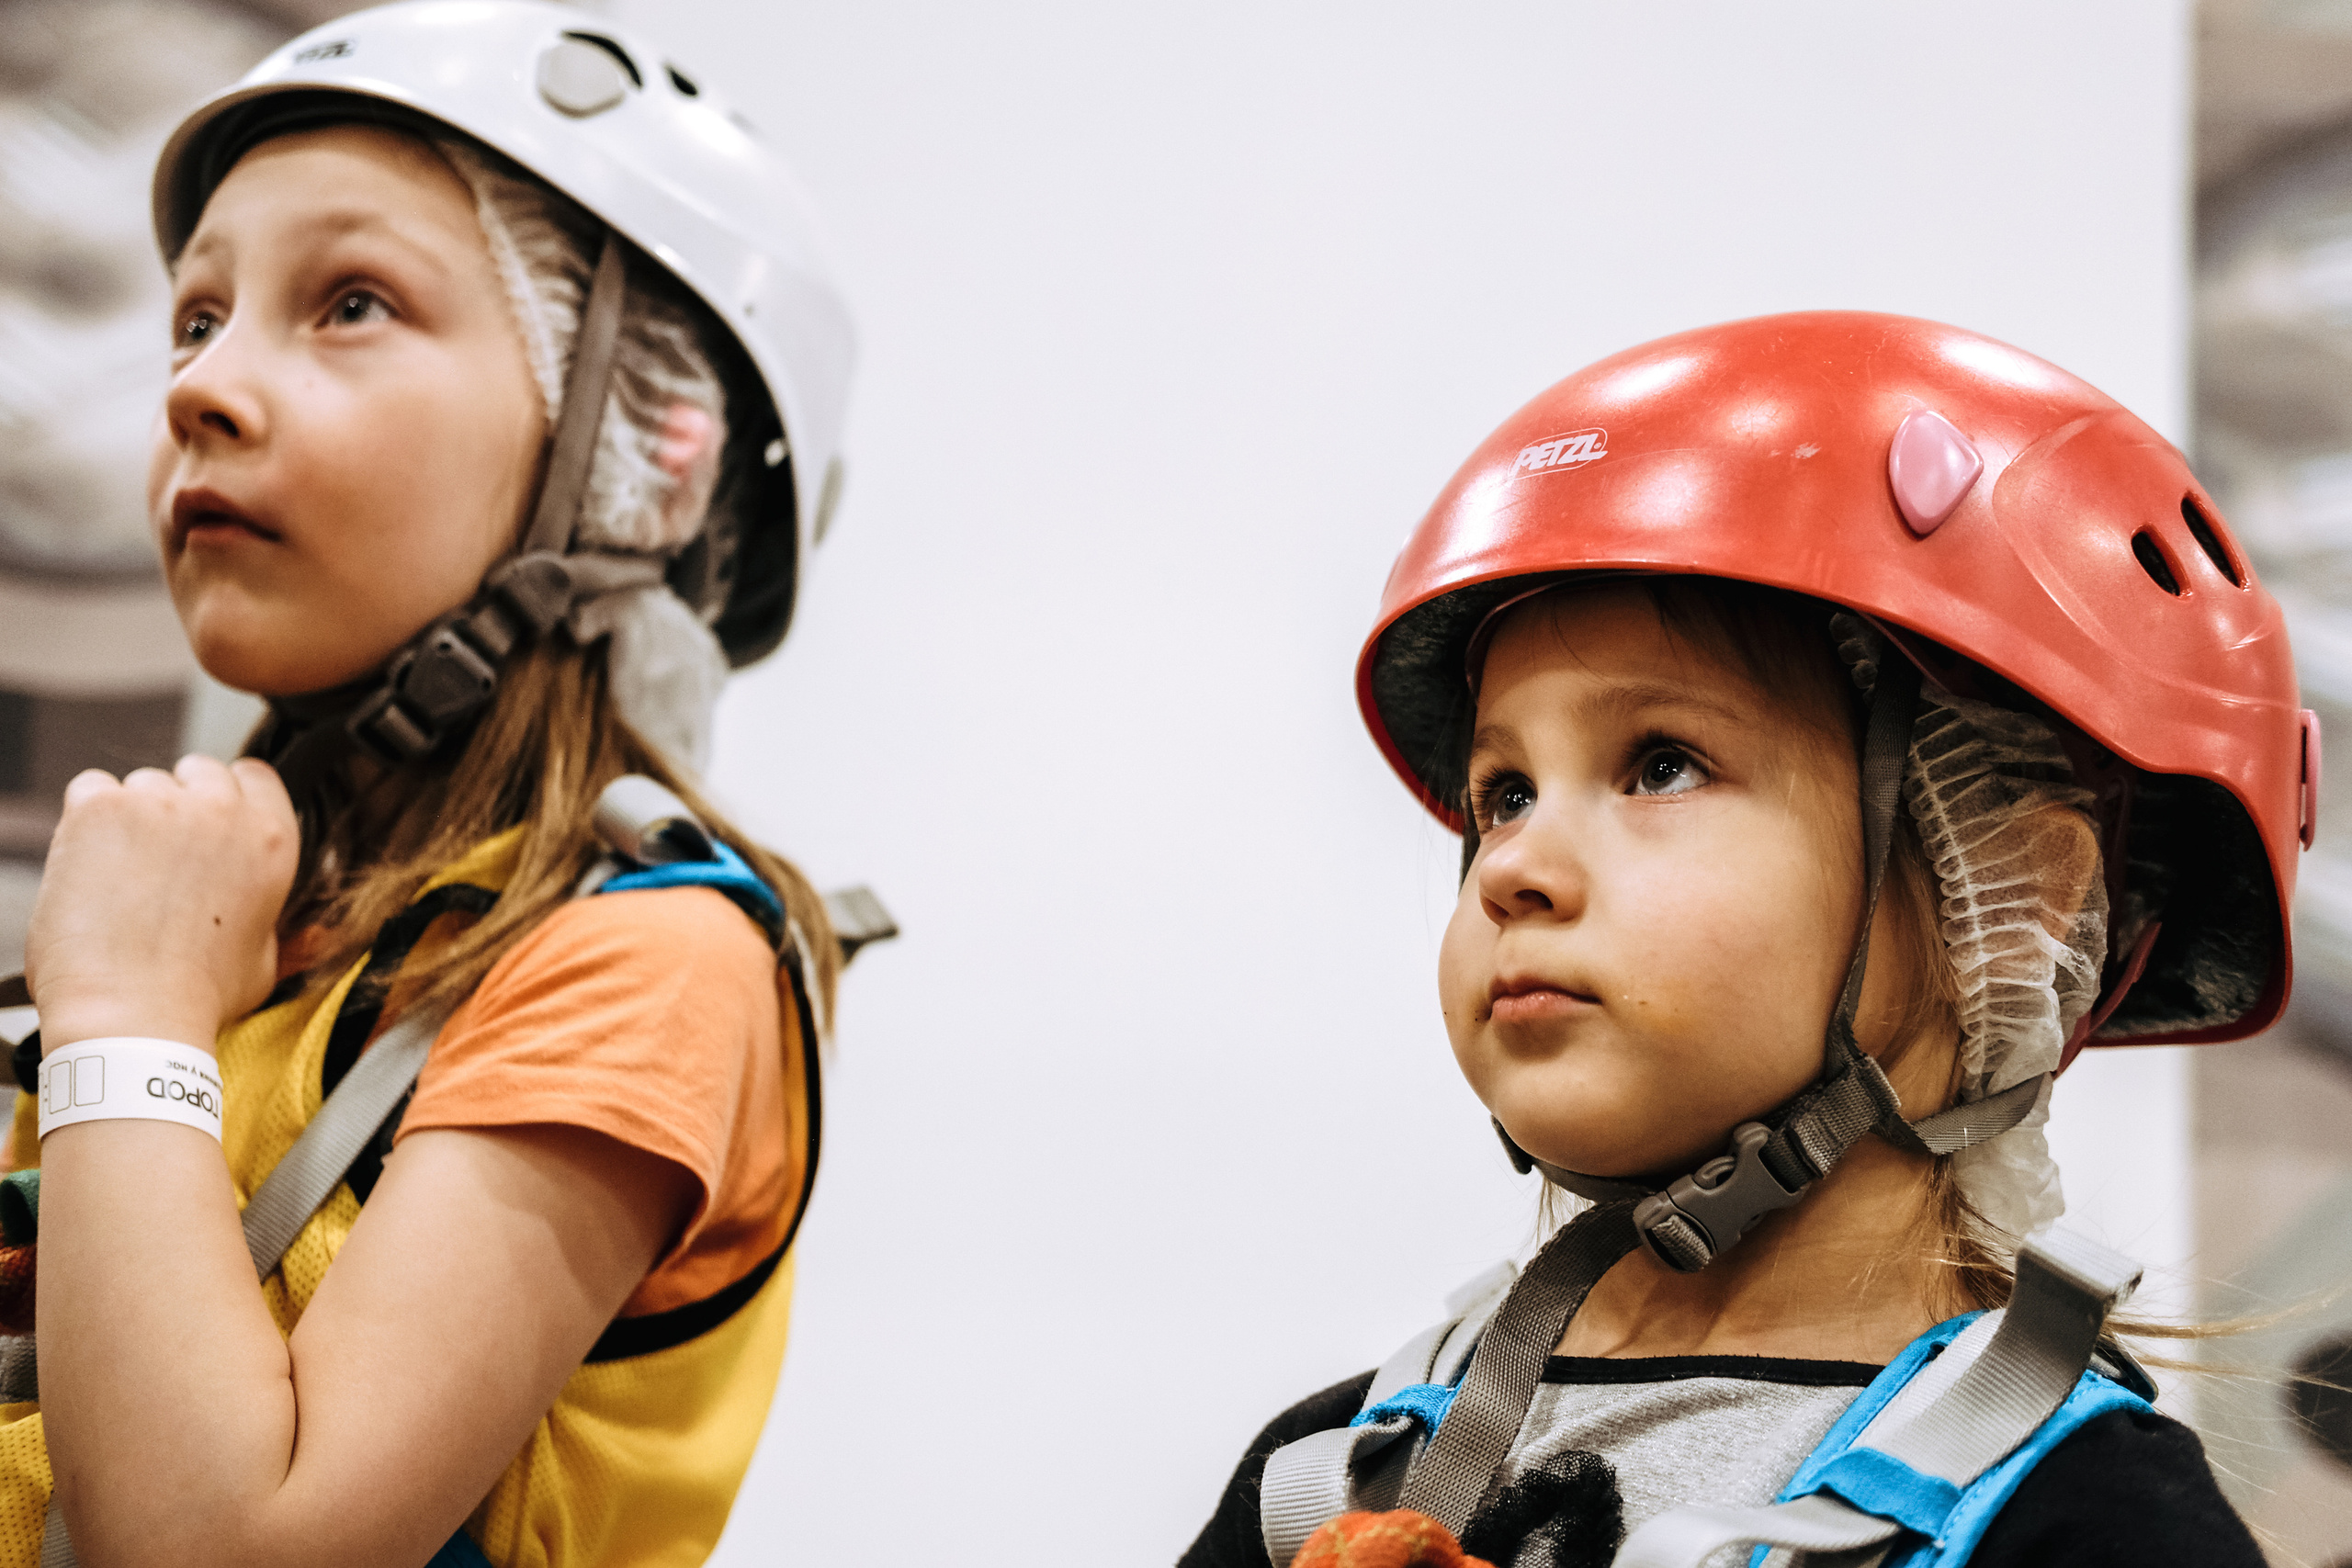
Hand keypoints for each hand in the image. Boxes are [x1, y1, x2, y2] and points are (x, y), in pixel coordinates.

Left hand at [26, 755, 297, 1053]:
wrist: (133, 1014)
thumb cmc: (198, 998)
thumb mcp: (263, 956)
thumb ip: (266, 912)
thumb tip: (265, 915)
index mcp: (272, 839)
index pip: (254, 776)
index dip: (227, 798)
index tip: (206, 824)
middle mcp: (223, 811)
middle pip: (196, 772)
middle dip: (177, 805)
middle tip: (157, 857)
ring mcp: (160, 804)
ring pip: (139, 785)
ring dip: (128, 820)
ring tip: (119, 877)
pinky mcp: (101, 808)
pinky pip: (89, 790)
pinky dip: (83, 824)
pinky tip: (89, 869)